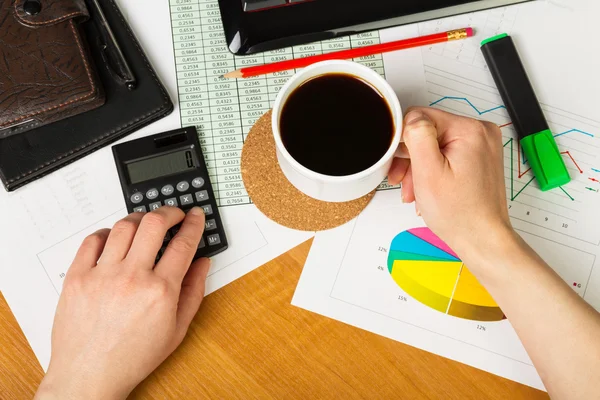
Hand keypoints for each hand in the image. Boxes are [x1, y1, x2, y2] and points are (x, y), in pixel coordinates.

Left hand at [35, 207, 209, 399]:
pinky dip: (106, 232)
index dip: (194, 224)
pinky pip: (93, 240)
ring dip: (139, 219)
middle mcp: (132, 278)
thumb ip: (193, 292)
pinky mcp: (77, 277)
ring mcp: (102, 275)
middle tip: (174, 213)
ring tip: (145, 224)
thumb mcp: (177, 330)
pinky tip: (114, 238)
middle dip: (169, 211)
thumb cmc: (131, 357)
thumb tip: (202, 264)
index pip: (183, 243)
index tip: (196, 216)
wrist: (89, 376)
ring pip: (124, 226)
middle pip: (154, 223)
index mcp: (160, 291)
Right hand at [389, 107, 511, 257]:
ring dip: (420, 167)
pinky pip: (447, 155)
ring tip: (414, 191)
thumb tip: (410, 117)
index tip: (397, 164)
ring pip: (436, 146)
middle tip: (403, 181)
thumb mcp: (428, 170)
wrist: (481, 239)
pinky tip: (427, 189)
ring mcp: (482, 146)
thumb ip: (417, 135)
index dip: (403, 141)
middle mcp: (480, 133)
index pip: (421, 117)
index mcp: (470, 130)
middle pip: (429, 132)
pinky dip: (434, 171)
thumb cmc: (459, 213)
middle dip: (411, 158)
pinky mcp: (479, 159)